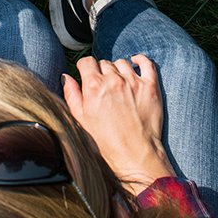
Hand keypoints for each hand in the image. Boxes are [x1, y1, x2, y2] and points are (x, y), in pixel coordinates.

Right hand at [63, 55, 175, 195]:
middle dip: (101, 71)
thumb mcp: (81, 121)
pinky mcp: (150, 86)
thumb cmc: (105, 143)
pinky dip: (140, 60)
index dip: (84, 67)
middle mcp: (113, 80)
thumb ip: (72, 95)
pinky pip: (146, 63)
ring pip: (122, 62)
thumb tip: (66, 77)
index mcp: (94, 86)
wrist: (135, 157)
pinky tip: (136, 62)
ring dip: (118, 69)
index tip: (86, 74)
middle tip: (103, 87)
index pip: (87, 61)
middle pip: (104, 62)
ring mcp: (133, 81)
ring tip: (118, 83)